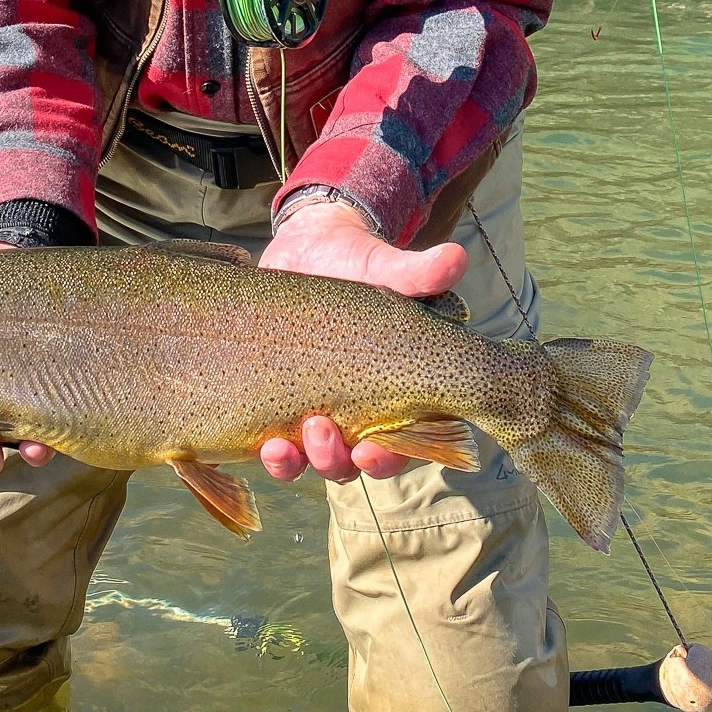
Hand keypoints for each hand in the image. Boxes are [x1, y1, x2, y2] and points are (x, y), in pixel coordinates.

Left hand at [255, 200, 467, 484]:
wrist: (311, 248)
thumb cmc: (362, 263)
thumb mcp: (387, 267)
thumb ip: (419, 273)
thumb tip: (457, 258)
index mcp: (392, 393)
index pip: (399, 447)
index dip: (387, 458)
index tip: (371, 449)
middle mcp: (353, 413)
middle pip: (348, 463)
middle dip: (333, 459)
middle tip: (320, 428)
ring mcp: (310, 409)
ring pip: (304, 460)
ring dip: (291, 463)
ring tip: (277, 446)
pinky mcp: (272, 399)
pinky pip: (267, 441)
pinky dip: (263, 450)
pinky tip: (254, 442)